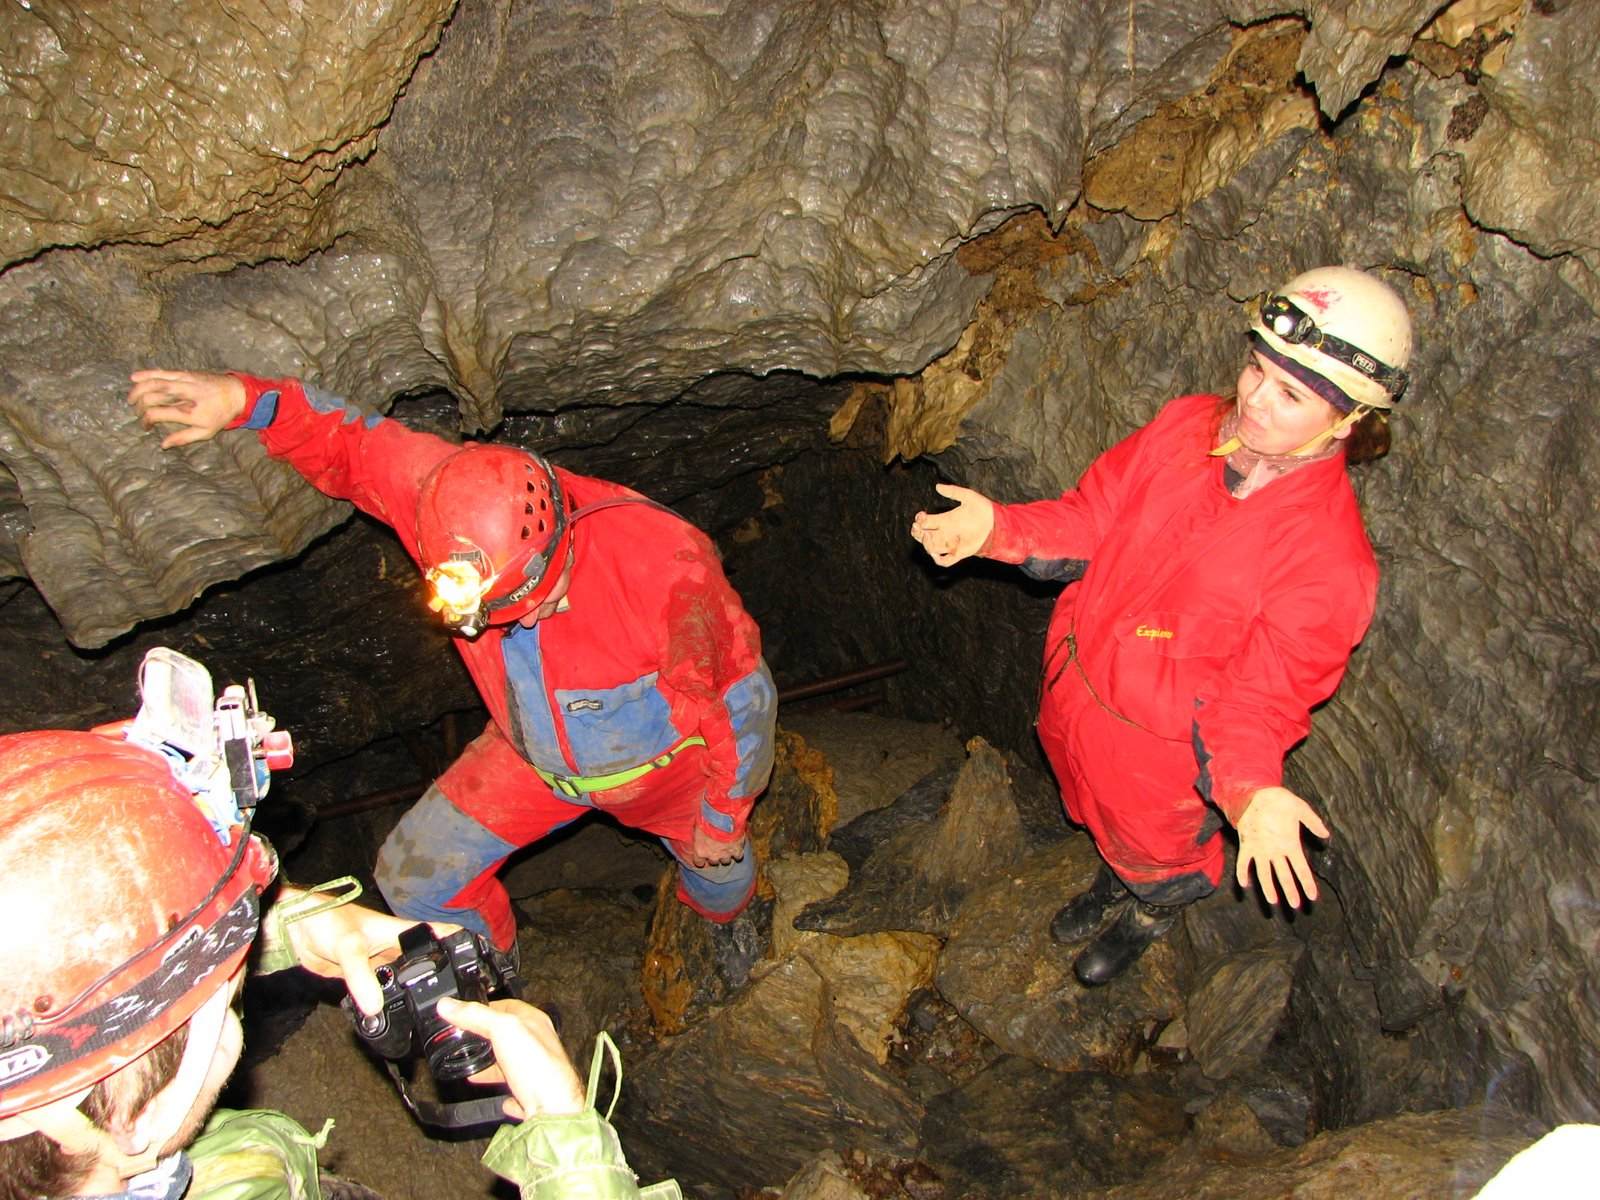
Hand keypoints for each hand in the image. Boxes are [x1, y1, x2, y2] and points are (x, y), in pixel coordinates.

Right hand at [127, 369, 247, 447]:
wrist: (237, 393)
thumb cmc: (221, 415)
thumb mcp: (206, 432)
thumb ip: (183, 438)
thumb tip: (162, 445)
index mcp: (189, 413)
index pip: (157, 414)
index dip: (146, 421)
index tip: (146, 426)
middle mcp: (185, 396)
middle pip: (152, 397)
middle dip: (140, 406)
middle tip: (137, 413)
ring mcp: (185, 383)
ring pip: (154, 382)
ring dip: (138, 390)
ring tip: (130, 399)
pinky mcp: (185, 373)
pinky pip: (163, 372)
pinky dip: (147, 374)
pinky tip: (134, 377)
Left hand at [284, 894, 458, 1015]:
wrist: (294, 930)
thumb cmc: (325, 921)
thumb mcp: (348, 947)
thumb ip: (361, 977)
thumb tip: (375, 1008)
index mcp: (401, 933)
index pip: (442, 937)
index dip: (466, 945)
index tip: (489, 960)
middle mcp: (396, 950)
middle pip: (428, 965)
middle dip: (446, 981)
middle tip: (465, 1003)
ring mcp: (380, 966)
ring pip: (406, 983)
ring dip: (417, 997)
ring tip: (436, 1018)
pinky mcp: (363, 981)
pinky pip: (382, 996)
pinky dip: (389, 1008)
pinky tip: (394, 1021)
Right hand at [434, 997, 584, 1120]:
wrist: (553, 1109)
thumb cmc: (539, 1067)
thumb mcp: (503, 1030)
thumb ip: (475, 1016)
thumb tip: (448, 1005)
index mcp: (534, 1023)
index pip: (507, 1007)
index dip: (485, 1008)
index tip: (465, 1012)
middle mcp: (538, 1045)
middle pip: (507, 1036)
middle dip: (484, 1039)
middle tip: (465, 1041)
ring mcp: (535, 1071)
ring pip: (509, 1063)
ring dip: (490, 1066)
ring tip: (472, 1068)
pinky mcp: (532, 1095)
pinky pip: (515, 1090)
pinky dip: (503, 1091)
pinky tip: (498, 1096)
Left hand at [686, 823, 744, 868]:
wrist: (722, 816)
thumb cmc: (707, 819)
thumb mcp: (698, 826)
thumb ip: (699, 834)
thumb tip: (698, 832)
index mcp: (700, 851)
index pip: (699, 862)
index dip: (702, 859)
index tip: (704, 855)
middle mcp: (712, 856)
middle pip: (713, 862)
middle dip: (715, 856)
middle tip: (716, 848)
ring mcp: (725, 854)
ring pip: (726, 861)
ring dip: (726, 855)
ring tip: (727, 848)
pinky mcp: (737, 851)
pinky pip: (738, 856)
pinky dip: (738, 853)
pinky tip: (737, 848)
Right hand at [910, 483, 994, 566]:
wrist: (997, 524)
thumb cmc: (984, 510)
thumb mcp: (968, 496)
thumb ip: (953, 491)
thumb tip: (937, 486)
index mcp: (945, 520)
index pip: (925, 522)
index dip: (919, 520)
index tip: (921, 515)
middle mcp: (945, 532)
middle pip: (924, 536)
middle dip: (917, 533)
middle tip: (919, 528)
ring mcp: (951, 544)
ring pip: (931, 548)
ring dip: (926, 544)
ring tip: (928, 537)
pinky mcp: (959, 553)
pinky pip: (945, 561)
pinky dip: (938, 560)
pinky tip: (936, 553)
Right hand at [1235, 786, 1330, 907]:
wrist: (1255, 793)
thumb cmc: (1280, 800)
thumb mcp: (1301, 809)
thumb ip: (1314, 823)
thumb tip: (1326, 836)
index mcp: (1290, 844)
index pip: (1301, 870)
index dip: (1307, 884)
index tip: (1312, 897)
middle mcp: (1275, 851)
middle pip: (1284, 876)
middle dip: (1290, 892)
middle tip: (1295, 907)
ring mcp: (1259, 849)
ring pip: (1263, 874)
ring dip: (1268, 889)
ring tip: (1272, 901)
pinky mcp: (1246, 845)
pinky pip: (1243, 863)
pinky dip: (1242, 874)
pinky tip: (1244, 885)